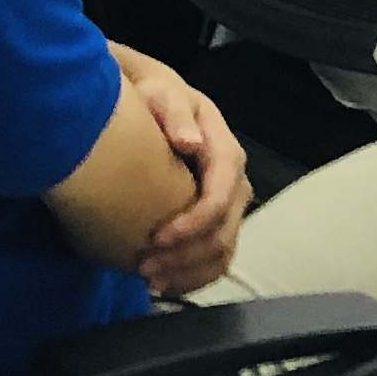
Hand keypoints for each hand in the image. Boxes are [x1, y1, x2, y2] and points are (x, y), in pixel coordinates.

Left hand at [113, 45, 249, 294]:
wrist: (153, 104)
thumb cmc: (154, 97)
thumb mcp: (161, 93)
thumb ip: (174, 113)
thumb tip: (189, 142)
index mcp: (224, 150)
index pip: (221, 195)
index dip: (194, 223)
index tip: (157, 237)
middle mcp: (233, 182)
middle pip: (223, 232)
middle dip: (186, 255)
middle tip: (144, 267)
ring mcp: (226, 205)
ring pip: (221, 252)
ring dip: (188, 272)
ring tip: (150, 280)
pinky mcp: (214, 221)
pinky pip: (214, 258)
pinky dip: (191, 275)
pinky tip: (163, 281)